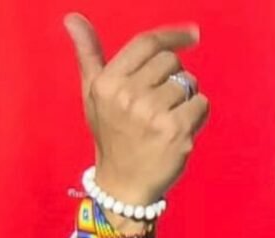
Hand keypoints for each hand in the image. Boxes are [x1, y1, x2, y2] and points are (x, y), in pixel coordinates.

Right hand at [63, 13, 208, 205]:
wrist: (124, 183)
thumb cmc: (111, 134)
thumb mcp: (94, 94)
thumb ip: (88, 55)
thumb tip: (73, 18)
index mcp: (107, 83)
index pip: (147, 44)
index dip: (173, 36)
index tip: (193, 35)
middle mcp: (128, 96)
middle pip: (171, 62)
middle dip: (174, 77)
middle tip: (163, 101)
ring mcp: (153, 114)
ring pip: (189, 83)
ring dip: (186, 97)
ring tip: (168, 118)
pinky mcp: (176, 131)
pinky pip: (201, 104)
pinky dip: (198, 114)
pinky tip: (182, 128)